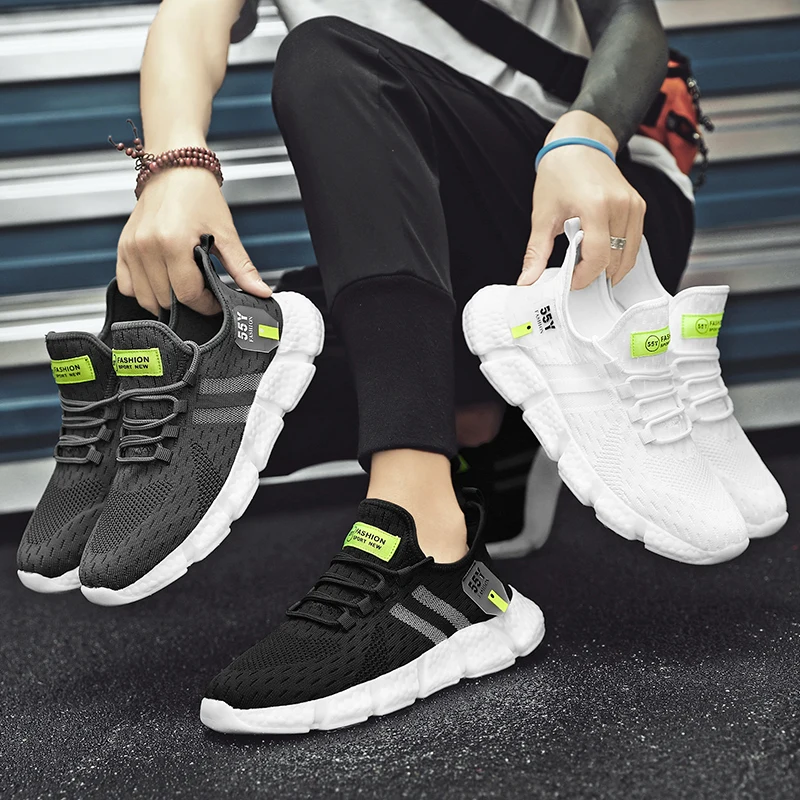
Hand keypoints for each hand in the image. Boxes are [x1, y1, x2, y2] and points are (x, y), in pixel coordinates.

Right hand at [117, 166, 270, 314]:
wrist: (175, 167)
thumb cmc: (198, 194)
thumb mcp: (226, 232)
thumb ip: (242, 268)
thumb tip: (260, 292)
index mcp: (172, 242)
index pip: (187, 295)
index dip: (206, 304)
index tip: (215, 300)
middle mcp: (146, 246)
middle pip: (166, 300)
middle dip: (188, 302)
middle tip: (202, 290)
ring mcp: (131, 248)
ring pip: (145, 298)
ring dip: (166, 301)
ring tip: (183, 285)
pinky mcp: (123, 247)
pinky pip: (126, 285)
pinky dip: (144, 291)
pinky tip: (162, 282)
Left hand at [517, 111, 645, 289]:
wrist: (578, 144)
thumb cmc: (558, 175)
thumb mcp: (542, 216)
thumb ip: (537, 252)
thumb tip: (527, 281)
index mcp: (596, 206)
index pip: (598, 258)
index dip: (584, 277)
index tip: (570, 282)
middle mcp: (621, 205)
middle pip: (615, 260)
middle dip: (595, 274)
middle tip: (575, 275)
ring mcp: (633, 205)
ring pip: (629, 255)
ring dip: (609, 267)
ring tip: (587, 264)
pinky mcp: (639, 206)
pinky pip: (634, 242)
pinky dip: (619, 254)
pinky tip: (600, 253)